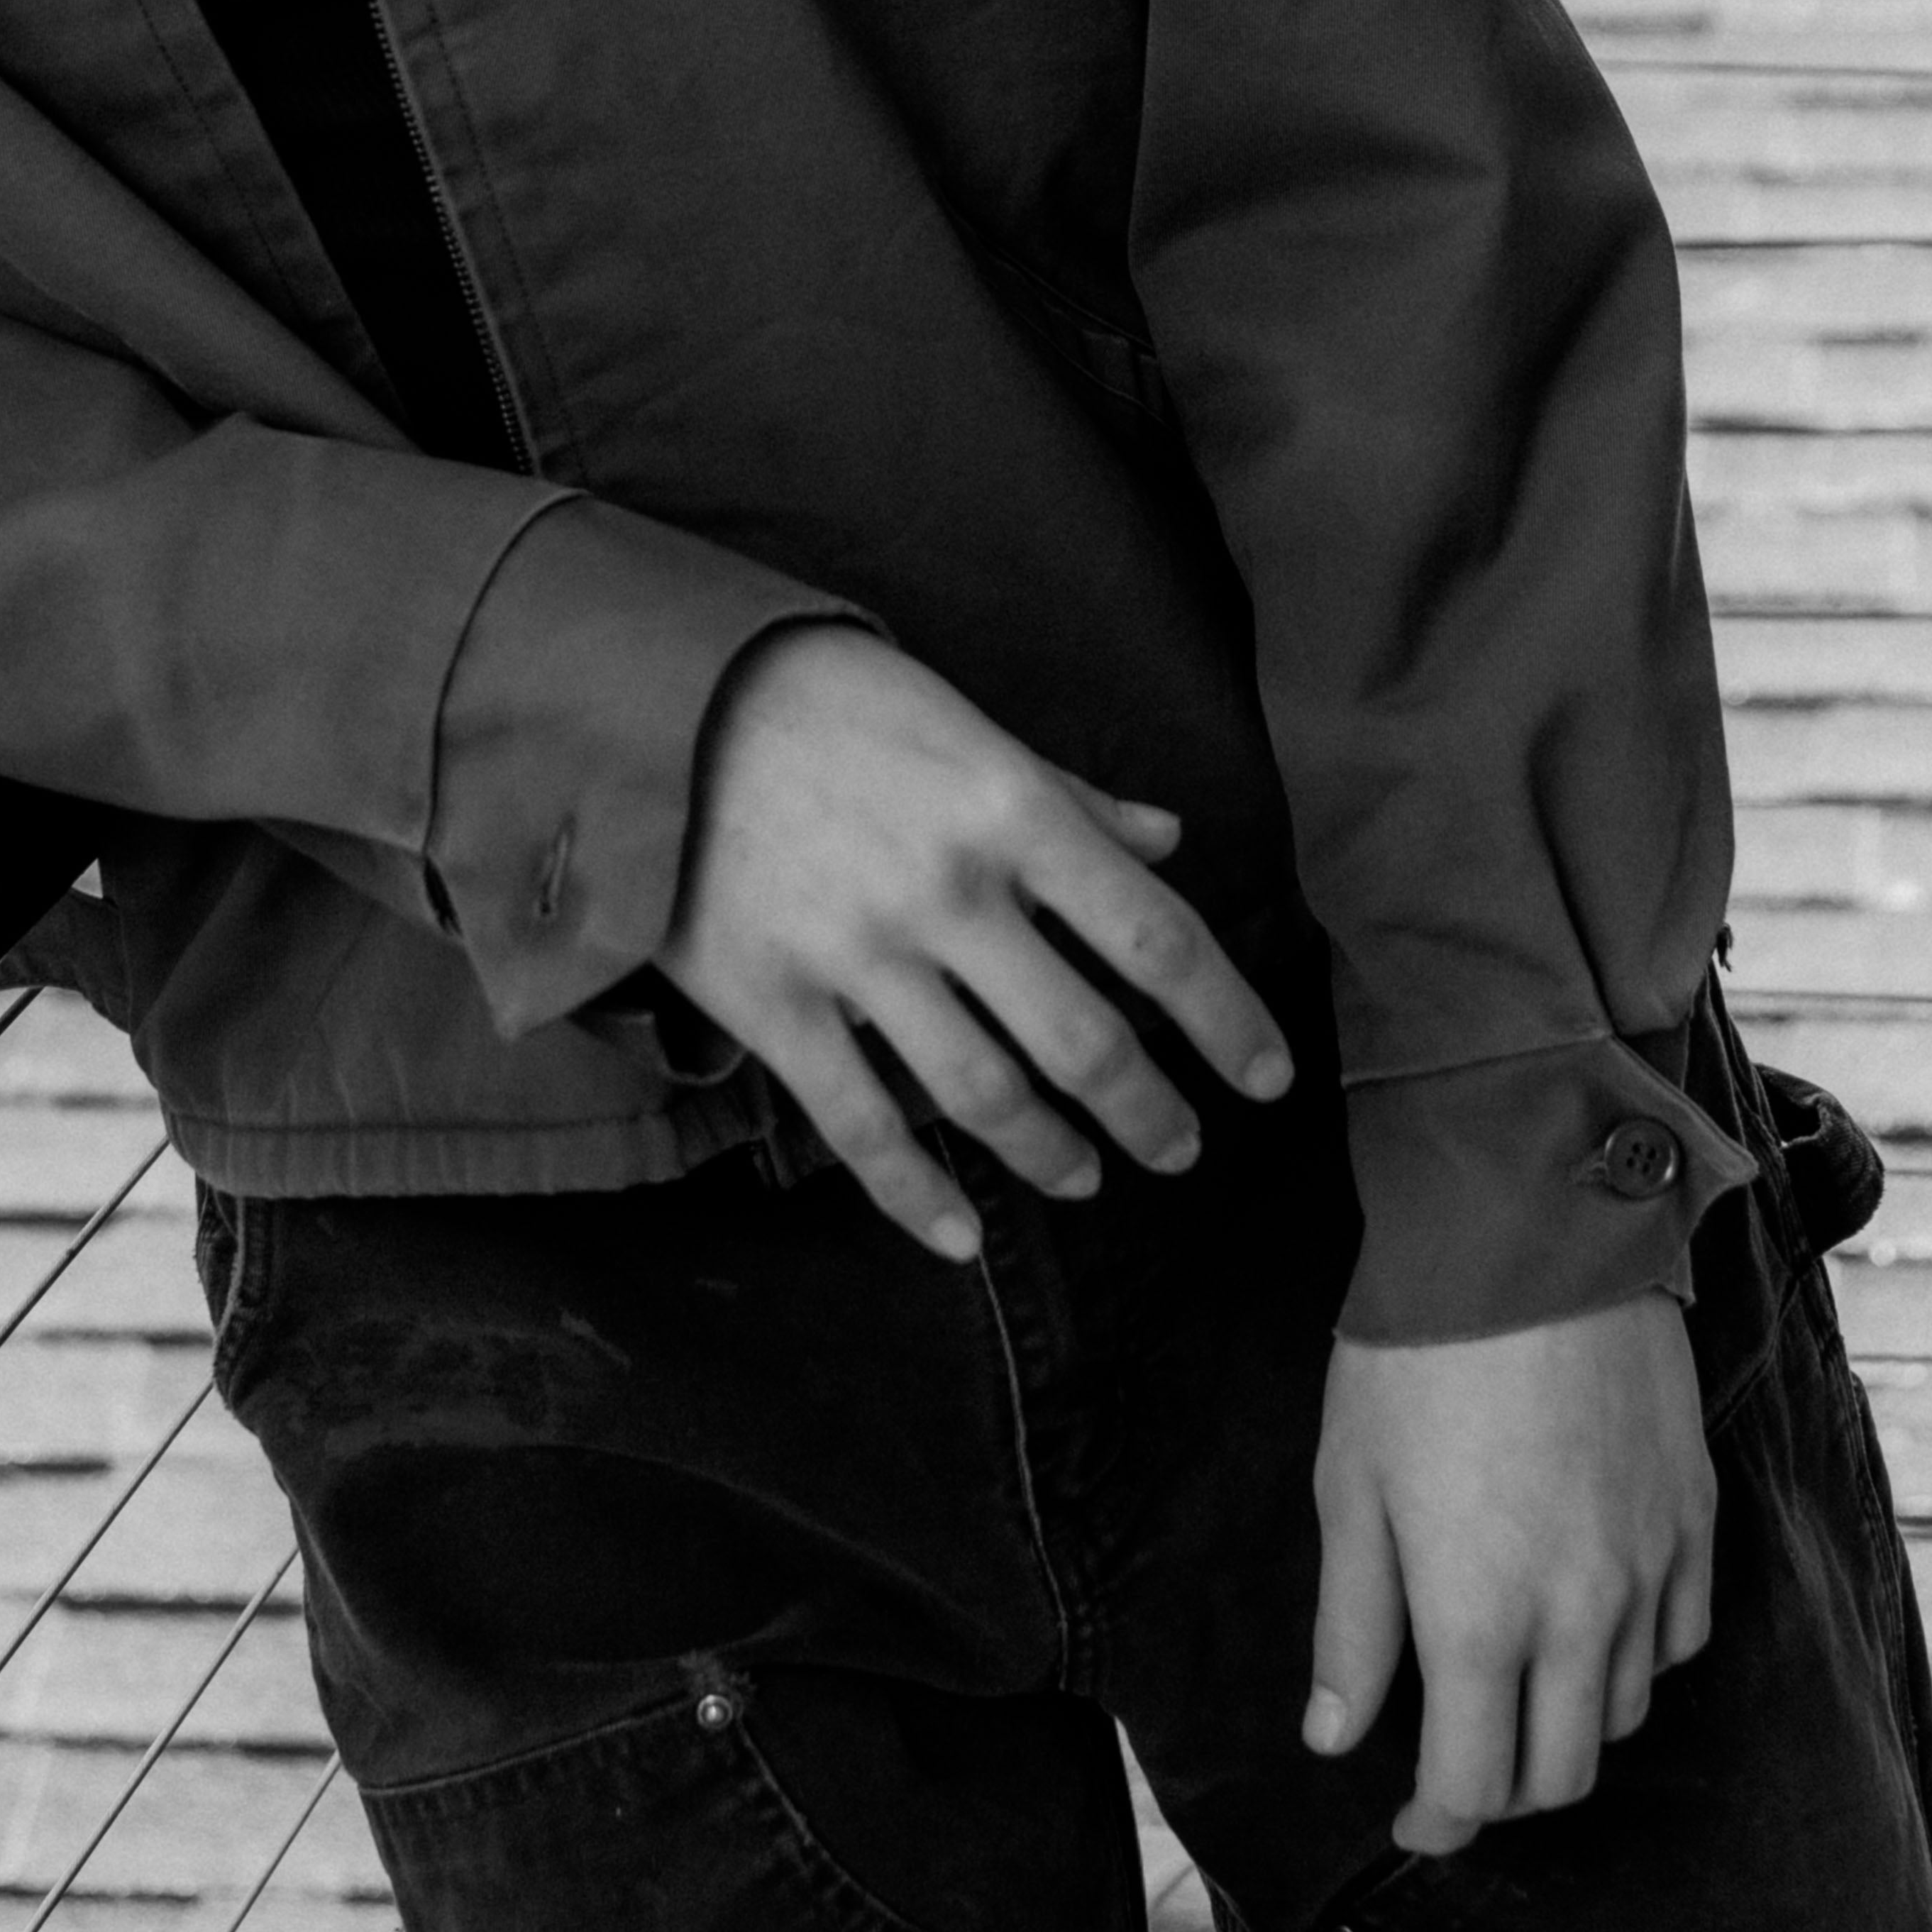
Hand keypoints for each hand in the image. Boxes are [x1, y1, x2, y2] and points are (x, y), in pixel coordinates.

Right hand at [656, 627, 1292, 1259]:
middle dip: (1151, 1113)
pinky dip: (919, 1197)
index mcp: (1010, 810)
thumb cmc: (833, 699)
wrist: (661, 698)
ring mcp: (859, 956)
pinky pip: (864, 1128)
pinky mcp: (775, 1003)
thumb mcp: (964, 722)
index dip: (1227, 1019)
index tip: (1270, 1077)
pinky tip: (961, 1233)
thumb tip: (1167, 838)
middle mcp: (948, 892)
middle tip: (1178, 1146)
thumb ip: (1068, 795)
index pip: (1156, 937)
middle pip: (1086, 1041)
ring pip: (988, 1096)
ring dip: (1054, 1154)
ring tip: (1086, 1175)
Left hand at [1305, 1298, 1716, 1851]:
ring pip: (1626, 1711)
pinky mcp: (1695, 1518)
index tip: (1409, 1820)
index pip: (1475, 1785)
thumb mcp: (1352, 1486)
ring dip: (1569, 1723)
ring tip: (1519, 1683)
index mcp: (1481, 1618)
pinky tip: (1595, 1621)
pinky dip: (1638, 1657)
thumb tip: (1335, 1739)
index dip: (1438, 1822)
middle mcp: (1581, 1616)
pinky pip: (1682, 1637)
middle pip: (1560, 1771)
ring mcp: (1650, 1568)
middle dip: (1504, 1787)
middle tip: (1459, 1757)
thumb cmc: (1416, 1354)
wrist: (1531, 1237)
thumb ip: (1352, 1627)